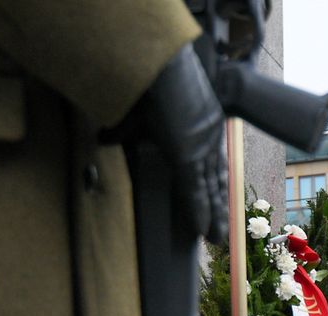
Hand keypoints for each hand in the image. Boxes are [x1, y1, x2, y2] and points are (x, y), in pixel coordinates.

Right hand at [141, 45, 228, 244]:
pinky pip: (195, 190)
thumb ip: (122, 129)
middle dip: (220, 206)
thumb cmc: (146, 78)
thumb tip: (103, 139)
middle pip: (217, 179)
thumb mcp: (135, 110)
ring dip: (215, 216)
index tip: (219, 201)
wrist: (155, 63)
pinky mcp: (187, 154)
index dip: (214, 184)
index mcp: (202, 123)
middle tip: (223, 232)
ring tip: (218, 240)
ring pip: (211, 189)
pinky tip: (204, 231)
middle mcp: (206, 137)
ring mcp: (201, 146)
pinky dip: (200, 212)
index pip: (211, 162)